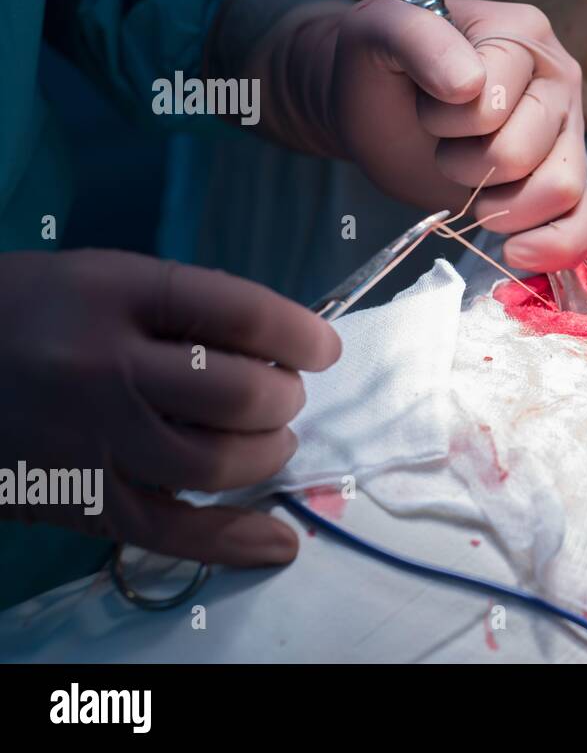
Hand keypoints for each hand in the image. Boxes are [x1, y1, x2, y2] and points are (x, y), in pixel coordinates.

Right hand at [0, 251, 340, 564]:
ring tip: (265, 441)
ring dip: (267, 455)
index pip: (241, 314)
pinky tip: (279, 541)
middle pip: (239, 396)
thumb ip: (186, 307)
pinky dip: (236, 541)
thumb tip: (283, 347)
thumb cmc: (27, 313)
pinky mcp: (81, 501)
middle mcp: (106, 368)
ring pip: (218, 465)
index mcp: (117, 295)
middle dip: (284, 399)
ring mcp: (91, 441)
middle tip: (279, 395)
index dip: (302, 335)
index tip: (324, 348)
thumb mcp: (103, 278)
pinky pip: (174, 532)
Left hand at [326, 0, 586, 269]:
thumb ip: (417, 39)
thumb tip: (468, 85)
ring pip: (560, 191)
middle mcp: (557, 83)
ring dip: (497, 205)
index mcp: (523, 36)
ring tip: (469, 184)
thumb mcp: (378, 31)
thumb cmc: (381, 67)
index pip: (492, 102)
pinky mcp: (564, 184)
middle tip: (444, 145)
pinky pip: (582, 225)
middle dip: (467, 165)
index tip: (425, 103)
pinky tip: (513, 249)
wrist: (376, 106)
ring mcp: (567, 136)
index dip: (446, 119)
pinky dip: (550, 247)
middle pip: (526, 153)